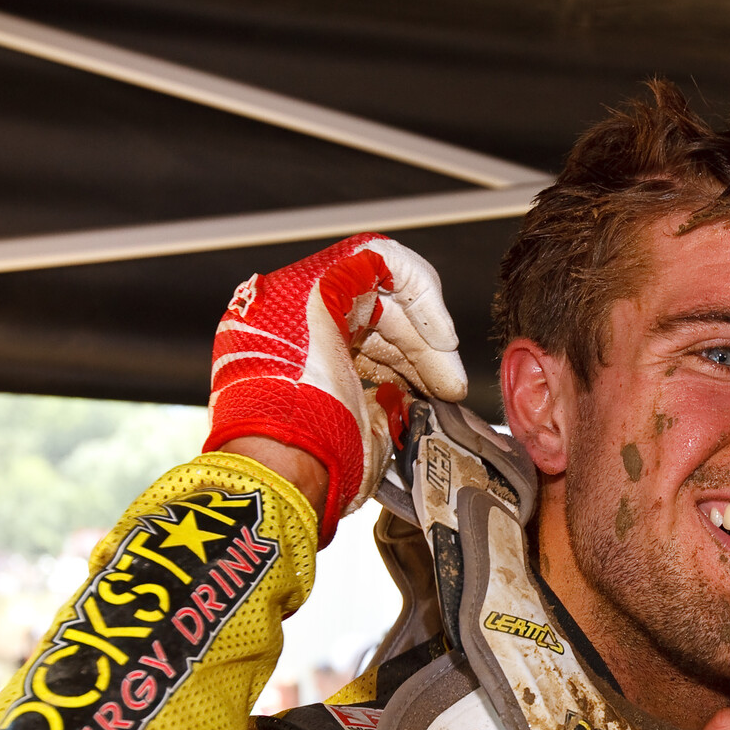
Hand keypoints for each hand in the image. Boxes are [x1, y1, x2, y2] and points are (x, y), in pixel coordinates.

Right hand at [204, 234, 466, 542]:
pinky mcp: (312, 282)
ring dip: (424, 335)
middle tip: (446, 388)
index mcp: (286, 358)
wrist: (285, 471)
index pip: (356, 339)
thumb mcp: (354, 435)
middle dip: (419, 351)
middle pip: (369, 314)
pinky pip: (381, 259)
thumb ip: (378, 409)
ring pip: (379, 290)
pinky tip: (440, 338)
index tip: (432, 392)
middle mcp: (282, 322)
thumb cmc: (312, 469)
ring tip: (447, 379)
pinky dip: (421, 293)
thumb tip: (405, 403)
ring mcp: (291, 298)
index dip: (403, 362)